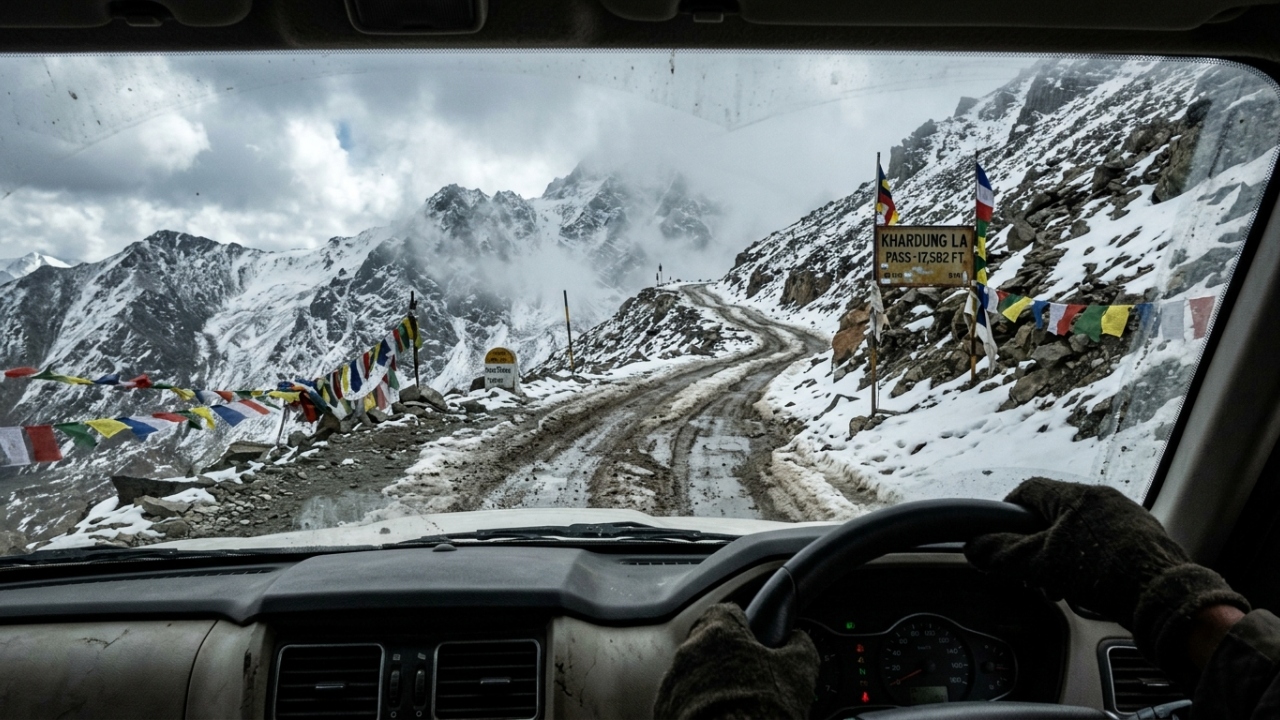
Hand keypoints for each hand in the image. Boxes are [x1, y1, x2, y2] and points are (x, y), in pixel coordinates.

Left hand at [654, 603, 818, 719]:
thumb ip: (799, 645)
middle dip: (727, 657)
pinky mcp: (663, 710)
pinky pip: (681, 700)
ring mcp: (672, 683)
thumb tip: (798, 639)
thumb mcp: (798, 672)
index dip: (745, 626)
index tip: (755, 641)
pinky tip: (718, 717)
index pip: (727, 611)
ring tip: (735, 705)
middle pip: (708, 643)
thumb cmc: (763, 710)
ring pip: (692, 673)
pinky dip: (696, 707)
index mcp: (719, 633)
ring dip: (710, 683)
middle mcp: (688, 652)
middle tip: (750, 679)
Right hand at [965, 478, 1248, 685]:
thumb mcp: (1040, 564)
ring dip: (1062, 557)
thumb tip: (973, 547)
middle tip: (1029, 569)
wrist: (1163, 595)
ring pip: (1079, 532)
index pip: (1029, 491)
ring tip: (1059, 585)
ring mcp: (1128, 518)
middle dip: (1036, 543)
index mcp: (1076, 496)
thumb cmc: (1101, 571)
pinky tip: (1088, 587)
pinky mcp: (1145, 540)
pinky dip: (1088, 563)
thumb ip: (1003, 554)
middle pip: (1054, 514)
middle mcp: (1104, 498)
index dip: (1007, 512)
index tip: (998, 535)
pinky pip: (1104, 544)